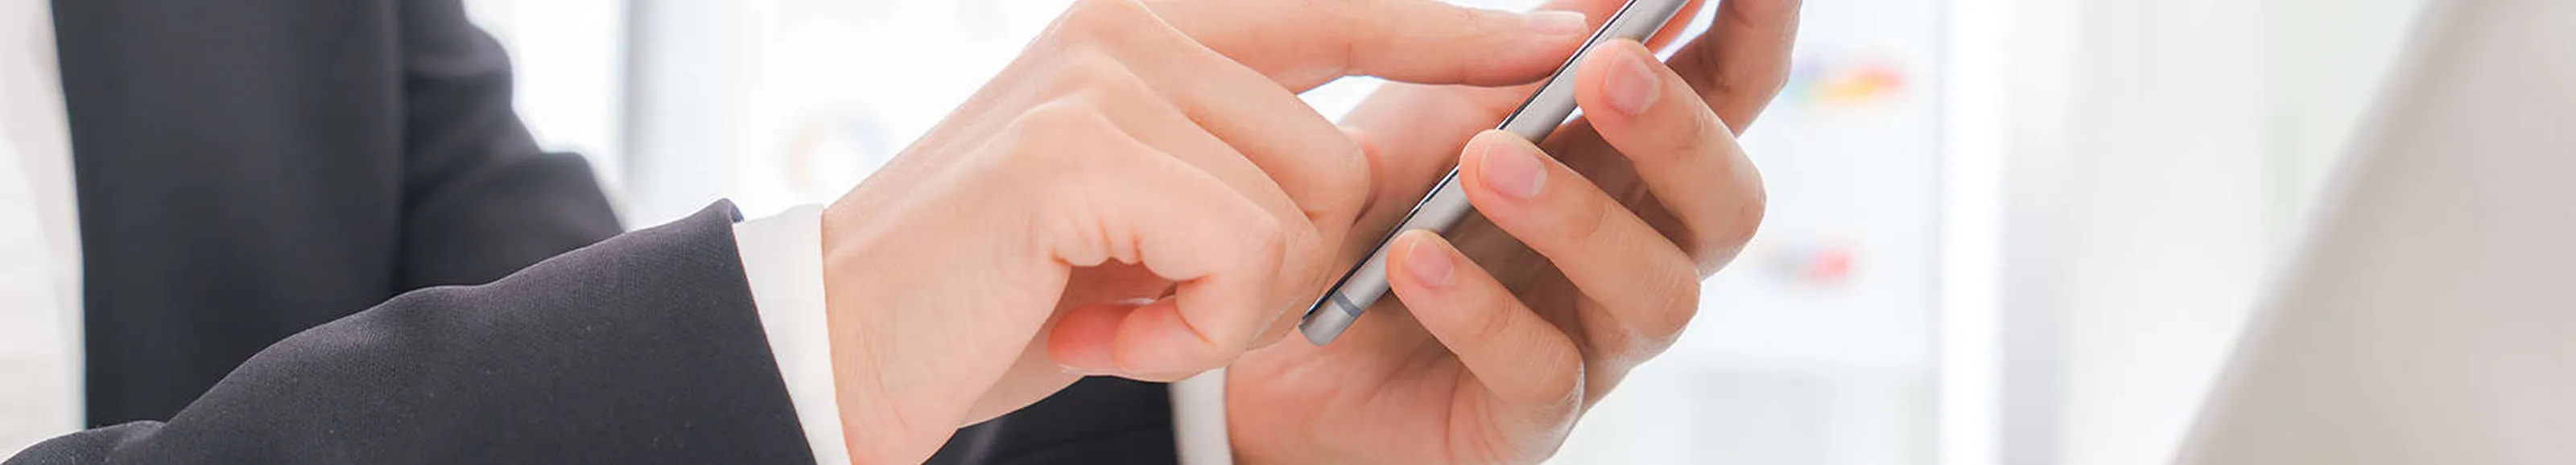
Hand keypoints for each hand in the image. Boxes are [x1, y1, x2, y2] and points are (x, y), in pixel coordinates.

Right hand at [810, 0, 1596, 461]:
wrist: (839, 351)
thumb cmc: (996, 292)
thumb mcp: (1137, 210)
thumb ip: (1241, 158)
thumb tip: (1386, 165)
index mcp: (1147, 20)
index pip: (1347, 11)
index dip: (1462, 31)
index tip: (1572, 33)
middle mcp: (1131, 23)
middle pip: (1338, 159)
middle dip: (1277, 273)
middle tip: (1151, 304)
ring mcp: (1105, 76)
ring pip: (1301, 212)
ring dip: (1225, 309)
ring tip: (1112, 310)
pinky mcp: (1082, 149)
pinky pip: (1242, 256)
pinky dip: (1186, 333)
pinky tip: (1098, 330)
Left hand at [1224, 0, 1803, 462]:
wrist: (1268, 321)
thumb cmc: (1376, 202)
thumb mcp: (1441, 104)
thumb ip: (1532, 56)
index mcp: (1629, 161)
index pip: (1729, 92)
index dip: (1757, 31)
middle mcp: (1636, 254)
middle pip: (1726, 207)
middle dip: (1679, 134)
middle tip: (1606, 70)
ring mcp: (1592, 344)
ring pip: (1656, 295)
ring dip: (1578, 219)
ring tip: (1484, 161)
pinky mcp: (1524, 420)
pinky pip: (1539, 372)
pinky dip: (1480, 310)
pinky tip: (1417, 258)